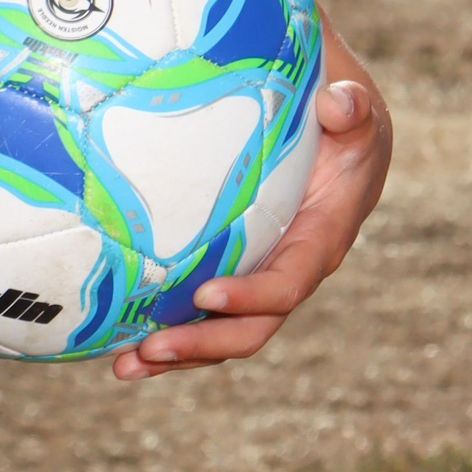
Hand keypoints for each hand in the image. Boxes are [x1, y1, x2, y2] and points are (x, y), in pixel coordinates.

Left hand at [111, 56, 391, 381]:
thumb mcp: (355, 107)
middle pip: (250, 326)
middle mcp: (291, 269)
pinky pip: (201, 312)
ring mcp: (259, 276)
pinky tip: (115, 343)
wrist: (334, 128)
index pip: (288, 282)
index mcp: (321, 239)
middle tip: (148, 349)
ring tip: (123, 367)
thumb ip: (353, 109)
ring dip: (176, 354)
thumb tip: (338, 105)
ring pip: (221, 331)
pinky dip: (165, 329)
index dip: (251, 296)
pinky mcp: (233, 269)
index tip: (204, 296)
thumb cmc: (340, 116)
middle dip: (202, 345)